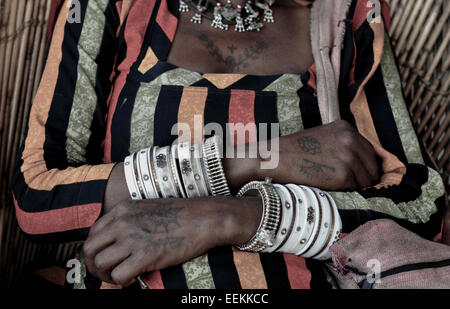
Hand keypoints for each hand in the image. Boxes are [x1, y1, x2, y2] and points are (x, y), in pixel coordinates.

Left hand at [83, 197, 261, 285]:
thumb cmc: (181, 216)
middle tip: (107, 273)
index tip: (106, 258)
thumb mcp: (147, 209)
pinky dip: (123, 282)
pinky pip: (119, 276)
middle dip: (94, 266)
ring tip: (121, 277)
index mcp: (123, 210)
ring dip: (107, 276)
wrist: (204, 218)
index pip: (93, 233)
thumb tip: (117, 241)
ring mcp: (133, 239)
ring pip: (100, 264)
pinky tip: (135, 279)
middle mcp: (123, 223)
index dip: (96, 250)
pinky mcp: (145, 255)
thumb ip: (129, 221)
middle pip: (89, 250)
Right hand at [264, 120, 378, 190]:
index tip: (360, 173)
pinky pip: (355, 188)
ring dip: (356, 185)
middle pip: (372, 165)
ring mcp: (348, 157)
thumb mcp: (323, 137)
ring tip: (339, 185)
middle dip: (365, 176)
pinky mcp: (343, 174)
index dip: (365, 164)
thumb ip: (342, 144)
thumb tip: (361, 162)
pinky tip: (332, 186)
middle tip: (354, 184)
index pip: (369, 150)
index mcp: (346, 128)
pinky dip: (346, 190)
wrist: (277, 158)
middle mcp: (351, 139)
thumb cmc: (295, 150)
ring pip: (366, 179)